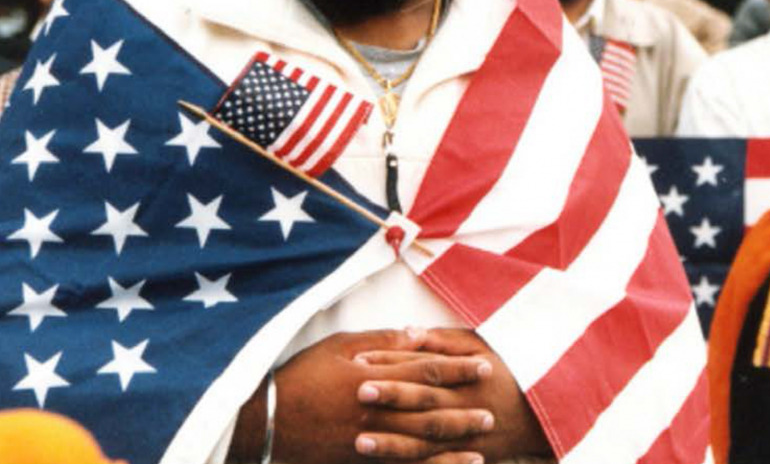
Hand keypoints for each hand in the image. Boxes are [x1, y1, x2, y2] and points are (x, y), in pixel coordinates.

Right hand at [229, 329, 494, 463]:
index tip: (485, 366)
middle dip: (464, 410)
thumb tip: (417, 333)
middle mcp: (377, 410)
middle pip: (431, 410)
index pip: (427, 370)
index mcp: (375, 376)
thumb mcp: (339, 346)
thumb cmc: (301, 376)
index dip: (459, 368)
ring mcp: (368, 440)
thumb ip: (382, 340)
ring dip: (453, 444)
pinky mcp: (359, 461)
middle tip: (492, 411)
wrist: (263, 421)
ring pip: (420, 444)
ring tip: (480, 444)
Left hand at [356, 328, 551, 461]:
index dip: (392, 363)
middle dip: (391, 397)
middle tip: (358, 392)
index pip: (424, 366)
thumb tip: (409, 330)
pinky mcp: (468, 459)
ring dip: (392, 443)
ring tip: (359, 441)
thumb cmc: (510, 372)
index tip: (359, 359)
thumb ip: (445, 340)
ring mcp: (468, 438)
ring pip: (426, 442)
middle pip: (424, 402)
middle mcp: (467, 407)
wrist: (546, 415)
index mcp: (468, 376)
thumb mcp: (485, 347)